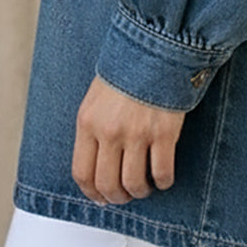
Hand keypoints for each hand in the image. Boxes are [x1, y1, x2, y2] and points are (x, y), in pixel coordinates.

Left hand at [72, 74, 185, 204]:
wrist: (156, 48)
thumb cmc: (127, 68)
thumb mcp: (96, 97)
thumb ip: (93, 128)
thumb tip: (97, 161)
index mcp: (88, 122)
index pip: (82, 172)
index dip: (91, 193)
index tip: (100, 198)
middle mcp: (110, 131)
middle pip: (107, 184)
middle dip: (117, 197)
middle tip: (124, 196)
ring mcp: (137, 133)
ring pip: (134, 183)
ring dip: (140, 191)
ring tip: (144, 187)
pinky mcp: (164, 133)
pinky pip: (162, 172)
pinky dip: (163, 181)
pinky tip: (163, 178)